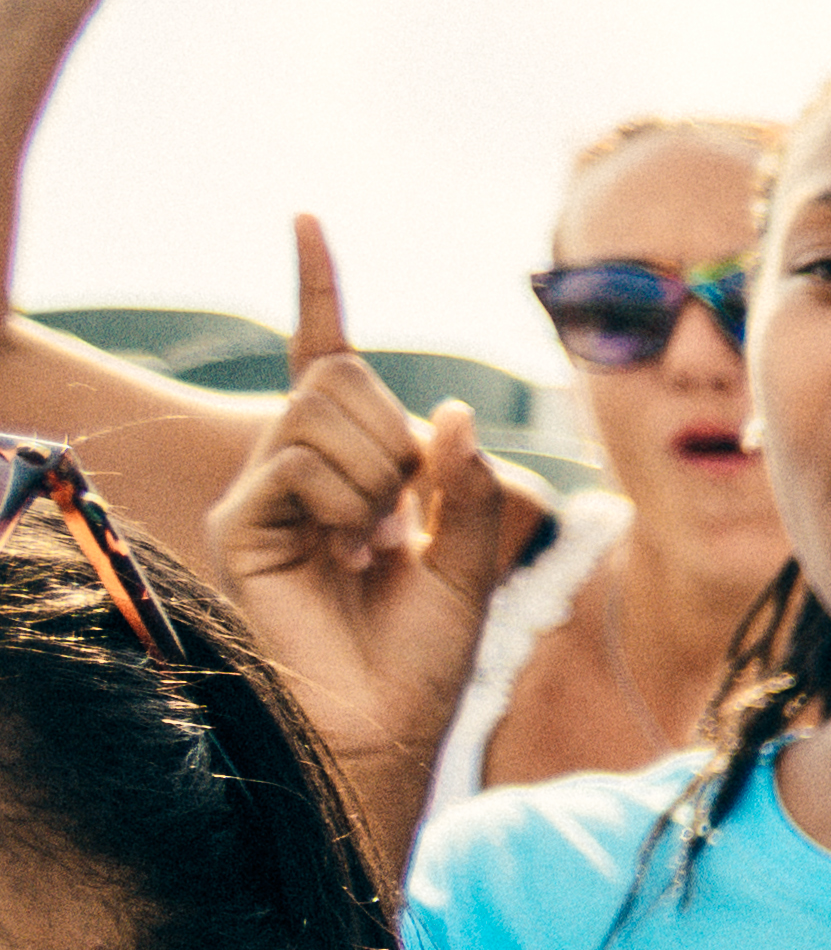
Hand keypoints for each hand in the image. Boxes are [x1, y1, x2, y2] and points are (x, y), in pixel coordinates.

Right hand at [197, 222, 519, 793]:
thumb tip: (446, 414)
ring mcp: (265, 493)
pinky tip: (346, 551)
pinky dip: (348, 500)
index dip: (318, 291)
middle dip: (397, 435)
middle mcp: (299, 471)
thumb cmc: (423, 660)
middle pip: (342, 378)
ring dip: (379, 472)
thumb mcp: (468, 563)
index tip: (307, 221)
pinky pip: (303, 460)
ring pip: (326, 410)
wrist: (384, 729)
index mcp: (351, 472)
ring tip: (374, 543)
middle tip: (402, 514)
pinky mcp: (244, 522)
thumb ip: (464, 487)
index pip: (323, 361)